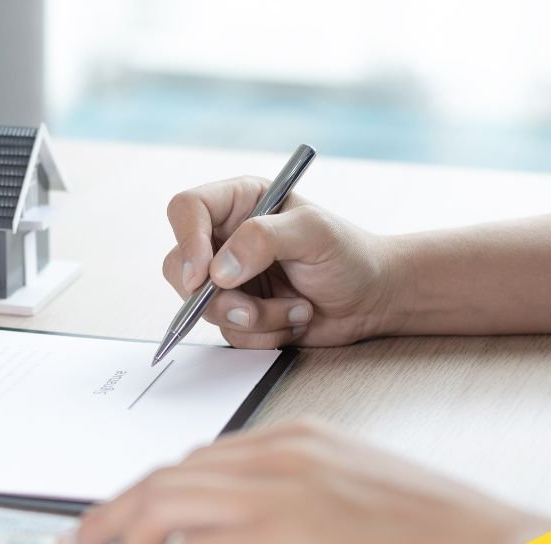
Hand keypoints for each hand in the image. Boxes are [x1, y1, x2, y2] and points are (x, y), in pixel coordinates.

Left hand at [61, 420, 550, 543]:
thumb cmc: (437, 540)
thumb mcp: (354, 497)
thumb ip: (294, 500)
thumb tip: (237, 536)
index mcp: (297, 441)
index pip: (194, 460)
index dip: (145, 493)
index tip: (117, 518)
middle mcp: (281, 457)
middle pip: (163, 476)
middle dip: (112, 515)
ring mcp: (280, 493)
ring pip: (162, 505)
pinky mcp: (284, 541)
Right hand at [163, 177, 403, 347]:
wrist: (371, 299)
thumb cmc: (349, 254)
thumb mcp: (314, 233)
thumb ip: (264, 240)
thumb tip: (218, 270)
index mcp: (239, 202)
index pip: (187, 210)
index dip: (187, 241)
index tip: (203, 277)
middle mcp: (225, 238)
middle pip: (180, 266)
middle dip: (215, 297)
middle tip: (250, 310)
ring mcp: (227, 278)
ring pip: (202, 306)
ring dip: (252, 317)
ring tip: (295, 309)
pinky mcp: (236, 311)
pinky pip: (227, 331)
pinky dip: (263, 334)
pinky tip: (293, 319)